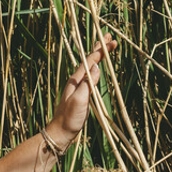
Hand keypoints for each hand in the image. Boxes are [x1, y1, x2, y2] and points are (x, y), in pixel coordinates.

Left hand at [47, 35, 115, 149]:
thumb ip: (88, 83)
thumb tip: (97, 67)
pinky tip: (97, 70)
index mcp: (76, 80)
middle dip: (98, 49)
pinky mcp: (81, 95)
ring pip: (90, 67)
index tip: (111, 42)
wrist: (60, 133)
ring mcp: (78, 88)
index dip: (100, 51)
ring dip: (97, 57)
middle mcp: (76, 81)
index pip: (90, 61)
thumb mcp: (80, 100)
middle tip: (108, 38)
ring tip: (104, 48)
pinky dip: (96, 68)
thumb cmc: (69, 118)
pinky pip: (90, 76)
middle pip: (89, 61)